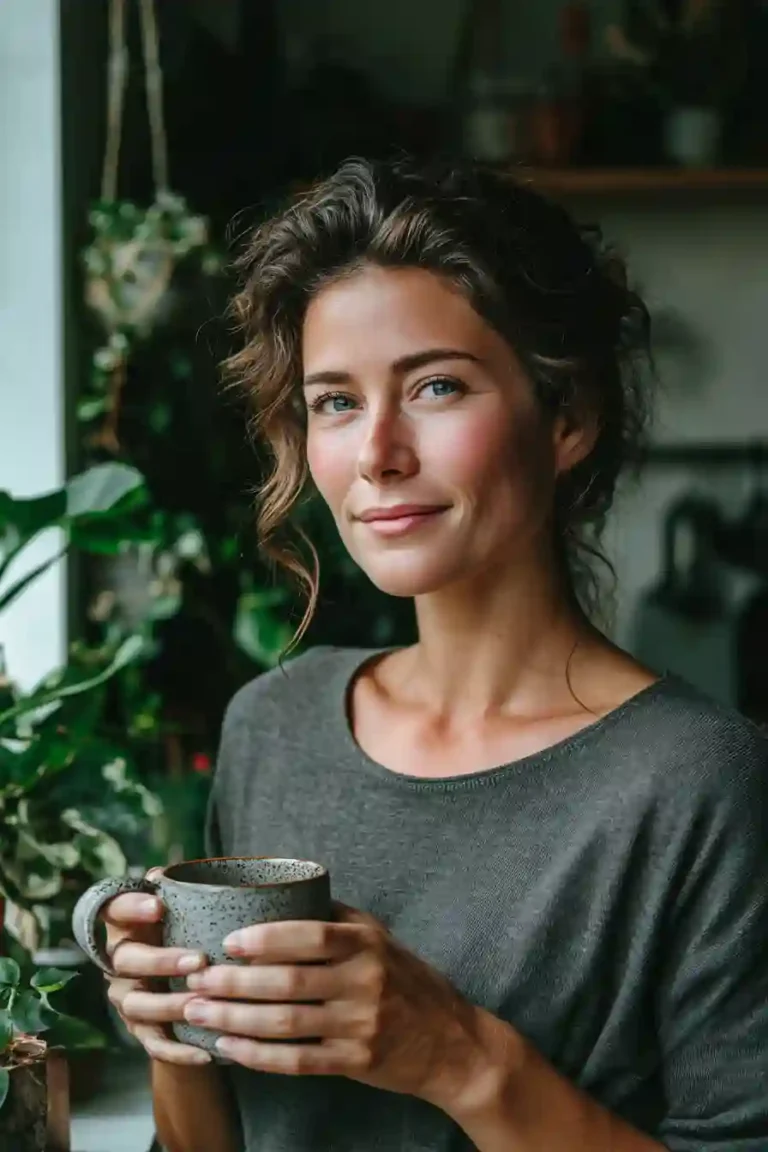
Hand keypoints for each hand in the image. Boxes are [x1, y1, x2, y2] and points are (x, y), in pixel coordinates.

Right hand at [102, 869, 210, 1065]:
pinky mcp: (141, 1031)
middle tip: (198, 962)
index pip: (113, 909)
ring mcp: (127, 999)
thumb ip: (176, 895)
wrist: (177, 990)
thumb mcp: (179, 913)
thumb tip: (163, 873)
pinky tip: (206, 1052)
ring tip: (200, 1005)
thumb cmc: (180, 936)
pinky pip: (155, 1044)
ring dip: (170, 1006)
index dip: (131, 907)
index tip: (159, 905)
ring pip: (139, 1005)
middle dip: (162, 961)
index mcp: (125, 927)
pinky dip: (179, 1051)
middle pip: (127, 961)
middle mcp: (119, 963)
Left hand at [182, 902, 489, 1107]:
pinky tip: (228, 1046)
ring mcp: (360, 1025)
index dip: (266, 938)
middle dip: (235, 982)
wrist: (452, 1042)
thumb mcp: (380, 938)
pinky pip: (298, 1061)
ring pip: (286, 1023)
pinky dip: (258, 1055)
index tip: (227, 940)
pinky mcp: (356, 1061)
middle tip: (196, 978)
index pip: (311, 935)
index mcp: (367, 944)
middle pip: (289, 982)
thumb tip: (281, 889)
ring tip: (198, 1011)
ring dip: (235, 1018)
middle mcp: (365, 981)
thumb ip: (336, 919)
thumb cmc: (407, 981)